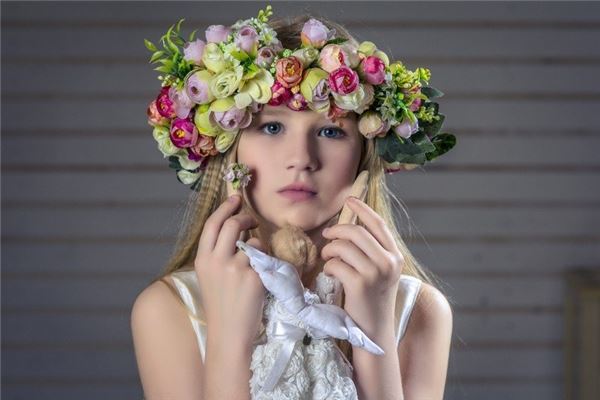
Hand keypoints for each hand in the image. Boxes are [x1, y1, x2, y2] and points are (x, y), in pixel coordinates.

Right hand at [195, 194, 266, 345]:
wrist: (229, 332)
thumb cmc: (221, 304)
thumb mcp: (210, 276)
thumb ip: (218, 253)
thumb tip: (236, 227)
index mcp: (202, 259)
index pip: (212, 224)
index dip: (225, 208)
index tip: (235, 199)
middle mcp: (216, 261)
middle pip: (232, 224)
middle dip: (245, 218)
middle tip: (252, 221)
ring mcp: (235, 268)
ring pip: (253, 241)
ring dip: (259, 245)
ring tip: (256, 262)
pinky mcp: (254, 277)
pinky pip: (265, 257)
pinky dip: (266, 261)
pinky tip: (261, 275)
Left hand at [320, 196, 403, 337]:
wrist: (375, 330)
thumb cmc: (372, 298)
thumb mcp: (380, 271)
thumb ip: (372, 251)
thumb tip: (350, 226)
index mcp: (395, 256)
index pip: (379, 224)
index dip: (363, 209)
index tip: (349, 200)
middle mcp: (388, 262)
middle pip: (357, 232)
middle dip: (337, 230)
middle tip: (327, 236)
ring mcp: (375, 273)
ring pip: (344, 246)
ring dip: (330, 249)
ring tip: (327, 258)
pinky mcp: (359, 284)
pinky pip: (336, 263)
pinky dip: (328, 266)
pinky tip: (330, 273)